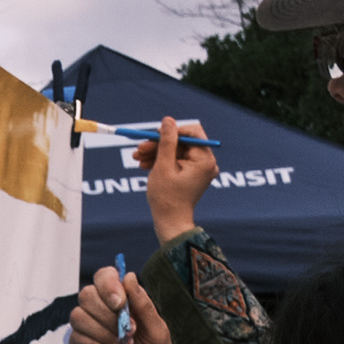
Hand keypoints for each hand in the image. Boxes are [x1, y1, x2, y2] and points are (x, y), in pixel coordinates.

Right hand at [66, 264, 183, 343]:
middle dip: (106, 312)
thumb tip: (129, 277)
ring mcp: (88, 330)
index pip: (105, 277)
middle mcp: (101, 312)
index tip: (120, 302)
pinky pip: (76, 337)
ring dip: (102, 330)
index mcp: (122, 302)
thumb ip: (144, 306)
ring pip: (78, 315)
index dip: (108, 284)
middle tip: (127, 330)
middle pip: (87, 293)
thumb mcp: (159, 332)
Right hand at [138, 118, 219, 243]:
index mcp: (205, 160)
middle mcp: (206, 163)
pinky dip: (161, 162)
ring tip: (137, 158)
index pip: (192, 132)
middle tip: (139, 148)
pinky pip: (177, 162)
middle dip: (159, 144)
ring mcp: (200, 169)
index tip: (154, 135)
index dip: (172, 130)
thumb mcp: (163, 166)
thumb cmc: (167, 198)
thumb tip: (168, 120)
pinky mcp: (192, 175)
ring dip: (156, 153)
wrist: (170, 223)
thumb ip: (166, 141)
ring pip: (176, 152)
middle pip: (181, 143)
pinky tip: (145, 165)